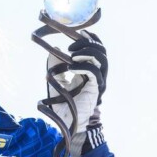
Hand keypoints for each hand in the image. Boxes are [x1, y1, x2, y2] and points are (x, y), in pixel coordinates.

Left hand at [47, 31, 107, 156]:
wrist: (68, 123)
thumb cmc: (63, 105)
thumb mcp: (56, 81)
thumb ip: (55, 66)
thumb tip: (54, 49)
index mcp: (89, 70)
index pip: (96, 49)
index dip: (92, 38)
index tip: (80, 32)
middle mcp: (97, 74)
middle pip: (101, 51)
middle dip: (87, 44)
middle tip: (71, 47)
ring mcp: (98, 82)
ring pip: (101, 59)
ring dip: (87, 53)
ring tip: (72, 55)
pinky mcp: (96, 89)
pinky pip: (94, 72)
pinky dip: (83, 66)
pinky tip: (71, 67)